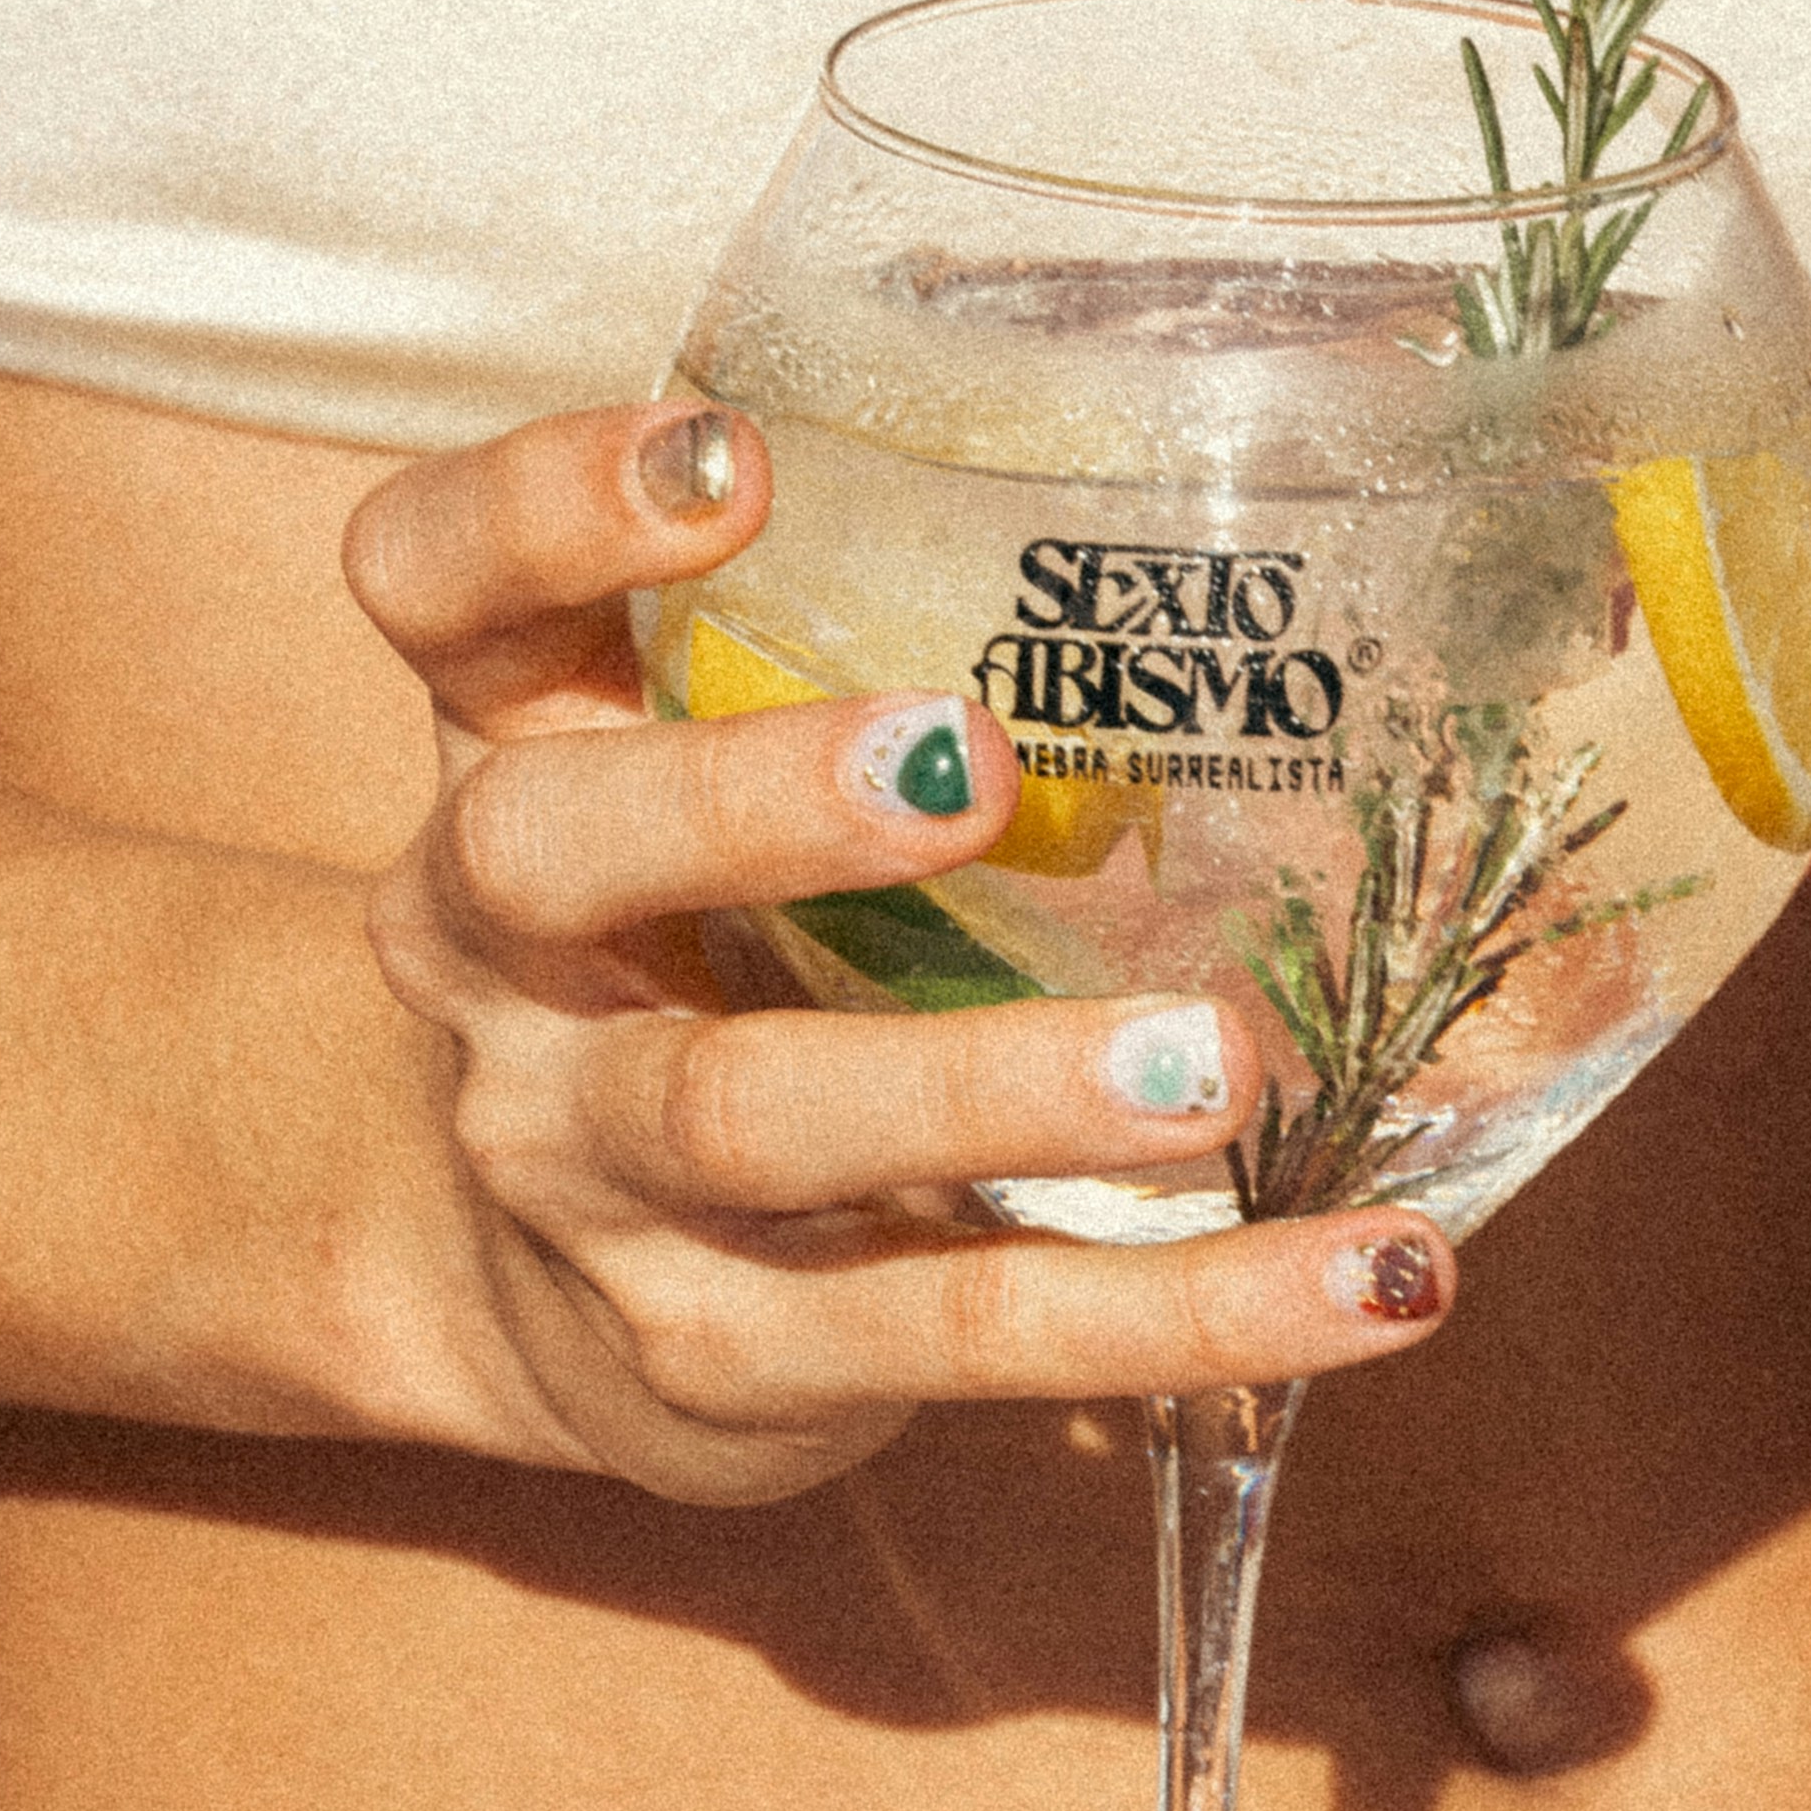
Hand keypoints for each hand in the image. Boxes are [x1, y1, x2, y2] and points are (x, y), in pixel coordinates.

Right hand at [346, 404, 1456, 1499]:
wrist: (536, 1293)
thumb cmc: (695, 960)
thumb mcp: (710, 786)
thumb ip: (849, 653)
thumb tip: (1232, 518)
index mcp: (507, 757)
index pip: (438, 590)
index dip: (544, 511)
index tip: (731, 453)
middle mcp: (503, 963)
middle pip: (550, 852)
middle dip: (750, 800)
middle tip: (964, 760)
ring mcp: (593, 1175)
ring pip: (751, 1118)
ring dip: (990, 1088)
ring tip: (1207, 1064)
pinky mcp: (727, 1357)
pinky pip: (964, 1331)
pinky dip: (1180, 1314)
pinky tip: (1372, 1275)